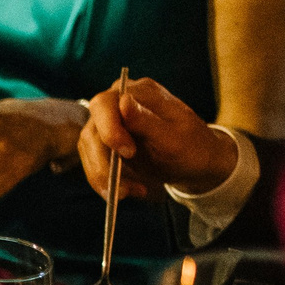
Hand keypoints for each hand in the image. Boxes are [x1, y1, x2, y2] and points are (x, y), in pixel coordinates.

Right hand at [78, 76, 240, 199]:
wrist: (196, 163)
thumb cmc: (192, 147)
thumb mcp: (175, 138)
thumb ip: (147, 121)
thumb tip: (123, 100)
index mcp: (138, 92)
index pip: (105, 104)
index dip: (109, 129)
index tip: (127, 152)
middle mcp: (117, 104)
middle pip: (92, 132)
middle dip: (104, 164)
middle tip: (123, 190)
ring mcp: (109, 124)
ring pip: (88, 151)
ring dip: (103, 177)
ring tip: (131, 192)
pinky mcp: (105, 144)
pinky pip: (93, 163)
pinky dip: (106, 181)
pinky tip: (130, 189)